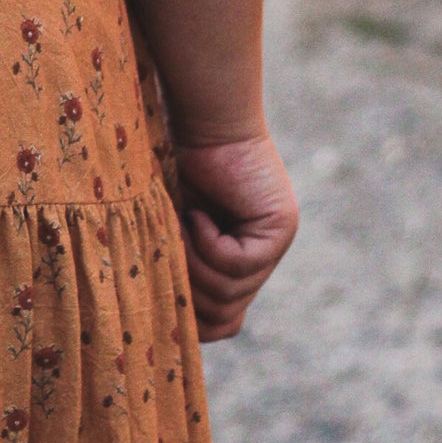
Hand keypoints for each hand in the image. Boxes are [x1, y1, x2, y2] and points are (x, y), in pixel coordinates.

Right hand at [172, 131, 298, 341]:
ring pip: (231, 294)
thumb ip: (177, 266)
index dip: (193, 321)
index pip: (226, 322)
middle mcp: (263, 258)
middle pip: (226, 317)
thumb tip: (167, 319)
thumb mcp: (171, 228)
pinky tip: (197, 214)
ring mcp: (276, 245)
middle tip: (169, 250)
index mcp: (238, 263)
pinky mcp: (278, 228)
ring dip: (195, 264)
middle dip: (189, 292)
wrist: (201, 121)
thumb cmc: (175, 165)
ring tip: (181, 226)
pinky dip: (209, 244)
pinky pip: (238, 264)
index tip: (162, 286)